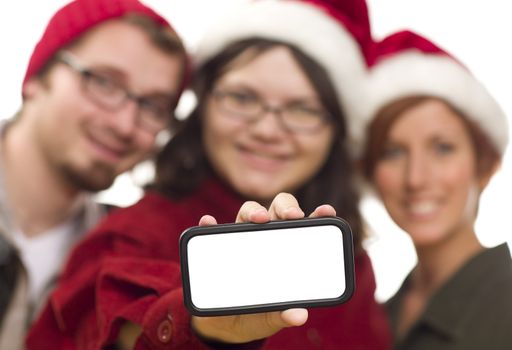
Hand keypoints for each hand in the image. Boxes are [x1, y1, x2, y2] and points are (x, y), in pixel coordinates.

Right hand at [192, 193, 335, 343]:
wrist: (225, 324)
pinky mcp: (219, 246)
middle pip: (278, 209)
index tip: (326, 211)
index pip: (305, 226)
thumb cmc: (258, 314)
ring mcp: (243, 239)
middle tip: (292, 217)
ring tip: (258, 219)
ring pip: (250, 212)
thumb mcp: (271, 317)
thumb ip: (283, 315)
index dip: (317, 215)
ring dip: (254, 210)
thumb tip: (299, 316)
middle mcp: (268, 238)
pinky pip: (213, 230)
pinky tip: (209, 223)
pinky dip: (211, 225)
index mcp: (288, 250)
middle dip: (287, 207)